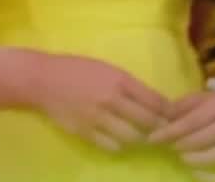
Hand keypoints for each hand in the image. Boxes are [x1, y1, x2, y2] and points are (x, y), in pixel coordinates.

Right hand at [23, 52, 170, 152]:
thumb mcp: (106, 69)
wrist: (42, 79)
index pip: (155, 101)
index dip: (168, 111)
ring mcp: (98, 117)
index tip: (172, 116)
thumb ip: (128, 85)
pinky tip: (118, 139)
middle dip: (159, 128)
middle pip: (148, 121)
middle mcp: (111, 99)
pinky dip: (119, 145)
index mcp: (119, 79)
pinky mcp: (86, 131)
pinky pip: (112, 145)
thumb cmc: (75, 69)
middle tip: (161, 131)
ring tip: (140, 136)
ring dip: (139, 138)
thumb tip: (153, 102)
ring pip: (132, 137)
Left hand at [149, 91, 214, 179]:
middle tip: (169, 147)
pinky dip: (211, 177)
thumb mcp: (201, 97)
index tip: (153, 139)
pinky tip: (196, 173)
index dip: (169, 133)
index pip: (190, 123)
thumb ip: (180, 107)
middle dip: (179, 146)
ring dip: (193, 160)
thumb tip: (160, 120)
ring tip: (182, 156)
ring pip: (214, 158)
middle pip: (200, 141)